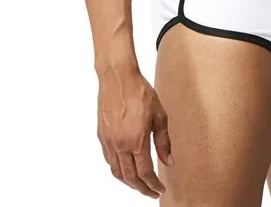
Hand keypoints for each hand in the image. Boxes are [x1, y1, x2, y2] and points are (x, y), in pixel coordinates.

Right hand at [97, 70, 173, 198]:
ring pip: (117, 172)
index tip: (160, 189)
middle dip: (142, 189)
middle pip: (130, 178)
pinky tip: (125, 167)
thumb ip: (163, 142)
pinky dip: (118, 169)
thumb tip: (169, 162)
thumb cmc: (140, 92)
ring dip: (128, 182)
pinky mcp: (102, 135)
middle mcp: (120, 144)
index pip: (145, 173)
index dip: (153, 185)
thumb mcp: (159, 115)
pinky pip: (109, 160)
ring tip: (139, 184)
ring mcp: (109, 141)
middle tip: (151, 192)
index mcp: (136, 140)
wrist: (118, 76)